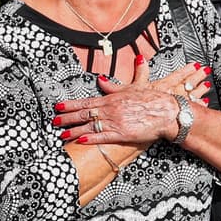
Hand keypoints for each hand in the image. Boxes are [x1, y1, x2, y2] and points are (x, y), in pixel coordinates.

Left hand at [54, 58, 209, 146]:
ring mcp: (116, 122)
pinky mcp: (122, 134)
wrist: (167, 111)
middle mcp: (111, 109)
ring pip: (89, 126)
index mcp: (112, 99)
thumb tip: (101, 79)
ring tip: (61, 134)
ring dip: (73, 130)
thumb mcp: (132, 88)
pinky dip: (90, 138)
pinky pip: (103, 136)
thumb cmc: (152, 99)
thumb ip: (114, 86)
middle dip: (67, 118)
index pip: (86, 101)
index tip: (58, 106)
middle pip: (84, 114)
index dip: (70, 104)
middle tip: (53, 122)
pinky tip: (79, 140)